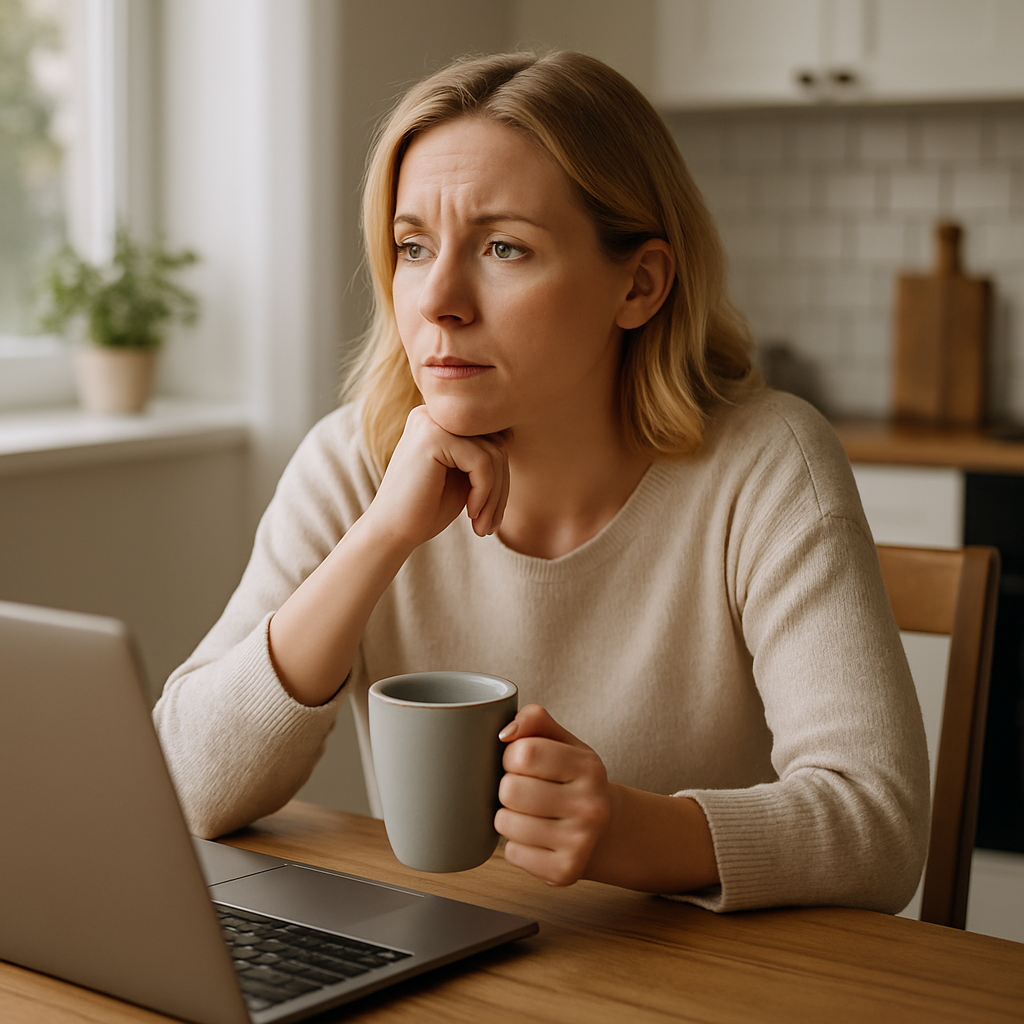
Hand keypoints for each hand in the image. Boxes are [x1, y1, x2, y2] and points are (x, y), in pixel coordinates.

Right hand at [363, 405, 509, 551]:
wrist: (390, 533)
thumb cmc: (426, 509)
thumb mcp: (463, 477)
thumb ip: (483, 454)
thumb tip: (512, 433)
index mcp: (439, 421)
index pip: (492, 437)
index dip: (501, 475)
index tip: (493, 510)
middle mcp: (433, 414)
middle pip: (495, 443)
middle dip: (502, 488)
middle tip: (491, 524)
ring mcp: (431, 422)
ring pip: (493, 454)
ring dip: (496, 496)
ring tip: (483, 525)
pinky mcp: (432, 438)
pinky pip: (482, 462)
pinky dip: (485, 493)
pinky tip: (471, 514)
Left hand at [495, 705, 614, 886]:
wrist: (608, 830)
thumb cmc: (575, 780)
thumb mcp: (564, 742)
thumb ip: (535, 720)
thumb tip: (505, 733)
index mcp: (589, 767)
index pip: (524, 752)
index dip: (511, 756)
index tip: (521, 762)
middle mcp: (590, 806)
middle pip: (510, 789)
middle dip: (507, 787)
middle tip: (524, 790)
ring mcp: (580, 842)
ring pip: (505, 823)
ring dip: (508, 817)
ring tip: (529, 814)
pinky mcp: (565, 872)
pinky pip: (512, 853)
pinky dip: (516, 845)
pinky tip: (536, 838)